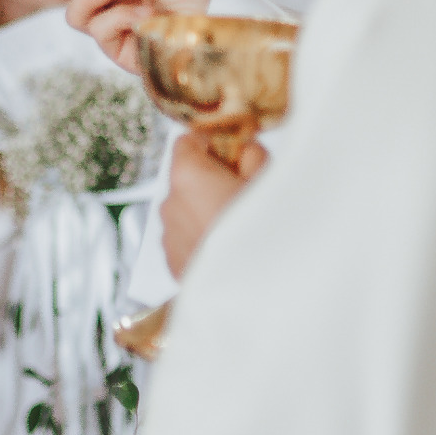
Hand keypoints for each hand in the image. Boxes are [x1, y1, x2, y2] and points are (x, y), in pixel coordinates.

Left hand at [163, 133, 266, 278]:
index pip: (187, 142)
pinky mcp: (173, 263)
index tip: (235, 157)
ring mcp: (168, 235)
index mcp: (187, 176)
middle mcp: (170, 203)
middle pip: (188, 179)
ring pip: (187, 211)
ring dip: (208, 212)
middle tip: (247, 196)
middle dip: (214, 182)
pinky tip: (230, 250)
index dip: (213, 146)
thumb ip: (252, 156)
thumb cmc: (262, 236)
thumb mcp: (267, 182)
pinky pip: (187, 239)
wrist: (253, 293)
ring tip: (241, 229)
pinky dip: (203, 239)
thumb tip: (245, 150)